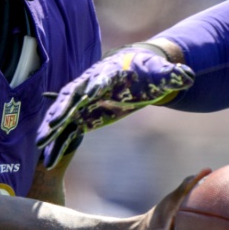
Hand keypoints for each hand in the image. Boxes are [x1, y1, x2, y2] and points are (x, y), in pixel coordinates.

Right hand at [37, 45, 194, 166]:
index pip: (101, 79)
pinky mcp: (82, 116)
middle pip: (73, 96)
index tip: (90, 95)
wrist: (134, 70)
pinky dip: (57, 142)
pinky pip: (67, 131)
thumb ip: (174, 74)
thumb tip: (188, 75)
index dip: (95, 86)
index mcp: (110, 73)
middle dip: (63, 108)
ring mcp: (83, 102)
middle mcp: (91, 86)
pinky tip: (47, 159)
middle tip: (53, 121)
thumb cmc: (148, 70)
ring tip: (40, 144)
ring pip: (64, 115)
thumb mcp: (163, 72)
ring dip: (51, 129)